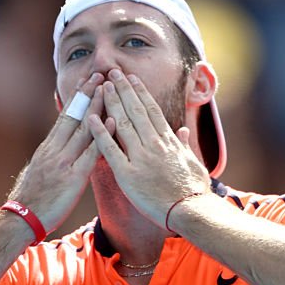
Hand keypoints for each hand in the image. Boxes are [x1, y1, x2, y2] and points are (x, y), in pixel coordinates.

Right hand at [10, 72, 105, 233]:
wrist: (21, 219)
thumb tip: (55, 146)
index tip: (86, 81)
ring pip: (83, 129)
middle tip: (100, 74)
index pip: (65, 117)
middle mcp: (55, 149)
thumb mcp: (37, 170)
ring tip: (109, 88)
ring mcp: (63, 162)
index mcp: (48, 148)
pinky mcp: (72, 177)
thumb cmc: (31, 199)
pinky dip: (103, 136)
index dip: (76, 98)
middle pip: (74, 116)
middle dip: (87, 93)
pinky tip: (113, 122)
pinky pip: (90, 153)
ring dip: (97, 107)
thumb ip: (50, 156)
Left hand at [87, 69, 210, 226]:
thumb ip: (185, 145)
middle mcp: (154, 144)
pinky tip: (90, 118)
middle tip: (112, 73)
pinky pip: (110, 149)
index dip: (140, 92)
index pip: (151, 111)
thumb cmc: (193, 191)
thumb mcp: (194, 163)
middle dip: (123, 89)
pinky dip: (100, 132)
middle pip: (136, 111)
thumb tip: (184, 131)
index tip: (132, 79)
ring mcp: (140, 157)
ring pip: (123, 123)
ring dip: (112, 102)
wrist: (190, 211)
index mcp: (168, 142)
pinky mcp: (128, 174)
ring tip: (102, 85)